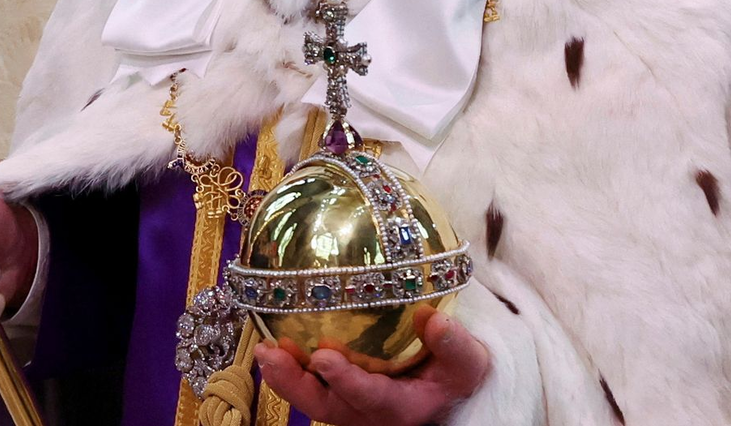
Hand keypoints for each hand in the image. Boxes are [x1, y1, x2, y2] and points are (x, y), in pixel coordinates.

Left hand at [253, 306, 489, 425]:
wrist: (445, 388)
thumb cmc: (454, 373)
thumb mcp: (468, 363)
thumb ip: (455, 346)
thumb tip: (433, 318)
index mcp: (402, 407)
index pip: (372, 398)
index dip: (347, 381)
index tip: (325, 357)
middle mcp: (368, 412)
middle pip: (326, 406)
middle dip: (296, 384)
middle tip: (272, 355)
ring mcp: (348, 404)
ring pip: (311, 398)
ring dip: (284, 375)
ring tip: (262, 348)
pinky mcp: (335, 391)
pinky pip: (308, 383)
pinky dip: (289, 364)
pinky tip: (269, 336)